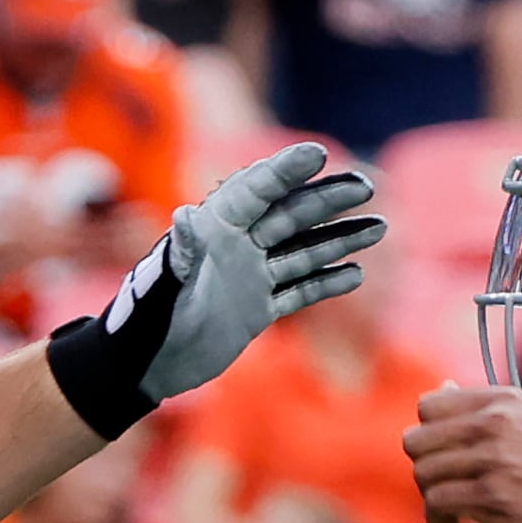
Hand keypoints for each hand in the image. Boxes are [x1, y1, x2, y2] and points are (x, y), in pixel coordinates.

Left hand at [43, 143, 386, 437]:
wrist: (142, 368)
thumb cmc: (144, 324)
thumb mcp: (160, 289)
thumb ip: (178, 256)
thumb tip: (186, 217)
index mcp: (213, 231)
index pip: (255, 191)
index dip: (285, 171)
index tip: (318, 154)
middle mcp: (235, 247)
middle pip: (289, 216)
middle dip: (328, 199)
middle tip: (367, 186)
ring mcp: (249, 278)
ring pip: (303, 252)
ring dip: (339, 239)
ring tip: (379, 227)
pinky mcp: (256, 309)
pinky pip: (298, 291)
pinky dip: (326, 282)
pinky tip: (355, 274)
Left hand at [404, 386, 521, 522]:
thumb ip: (485, 408)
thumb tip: (443, 388)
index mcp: (503, 401)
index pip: (429, 406)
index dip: (429, 434)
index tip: (444, 454)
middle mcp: (494, 423)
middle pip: (416, 441)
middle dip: (425, 467)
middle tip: (444, 484)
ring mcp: (492, 459)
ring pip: (423, 474)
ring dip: (431, 497)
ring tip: (451, 510)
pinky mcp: (492, 496)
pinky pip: (437, 503)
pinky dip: (438, 520)